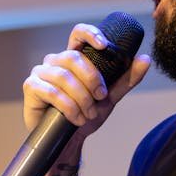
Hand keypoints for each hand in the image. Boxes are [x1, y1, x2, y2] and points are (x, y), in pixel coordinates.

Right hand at [22, 22, 149, 135]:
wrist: (68, 141)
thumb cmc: (86, 115)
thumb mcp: (110, 97)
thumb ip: (126, 79)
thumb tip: (145, 60)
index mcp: (74, 58)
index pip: (78, 34)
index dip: (90, 34)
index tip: (104, 45)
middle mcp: (55, 61)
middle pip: (74, 58)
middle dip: (92, 80)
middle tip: (100, 98)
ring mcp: (41, 72)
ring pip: (64, 76)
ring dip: (81, 98)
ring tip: (88, 114)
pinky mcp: (31, 87)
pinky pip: (51, 92)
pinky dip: (68, 107)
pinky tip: (75, 118)